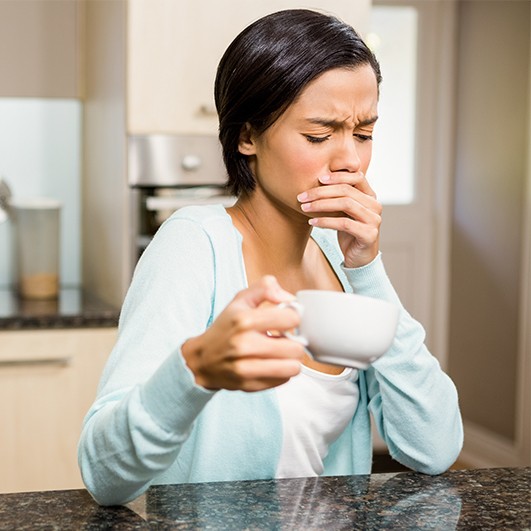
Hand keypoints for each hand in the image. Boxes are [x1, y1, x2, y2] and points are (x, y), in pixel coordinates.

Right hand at [182, 276, 304, 391]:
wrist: (202, 359)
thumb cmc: (225, 328)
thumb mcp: (240, 299)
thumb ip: (266, 288)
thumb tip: (289, 298)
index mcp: (244, 320)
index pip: (291, 318)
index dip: (293, 317)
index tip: (286, 320)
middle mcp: (244, 345)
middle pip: (296, 347)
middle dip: (293, 341)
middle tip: (283, 339)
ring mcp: (246, 368)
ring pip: (293, 367)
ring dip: (290, 359)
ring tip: (280, 353)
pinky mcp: (249, 385)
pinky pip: (284, 380)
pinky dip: (282, 372)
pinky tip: (271, 364)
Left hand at [297, 172, 381, 267]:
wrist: (359, 258)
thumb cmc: (349, 232)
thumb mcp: (345, 211)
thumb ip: (339, 197)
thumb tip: (318, 180)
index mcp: (370, 196)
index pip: (357, 177)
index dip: (338, 175)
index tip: (319, 178)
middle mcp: (375, 206)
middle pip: (347, 191)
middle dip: (321, 192)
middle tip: (302, 196)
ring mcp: (374, 220)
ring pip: (346, 204)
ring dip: (321, 205)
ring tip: (304, 207)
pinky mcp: (369, 234)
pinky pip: (344, 223)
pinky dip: (326, 221)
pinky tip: (312, 222)